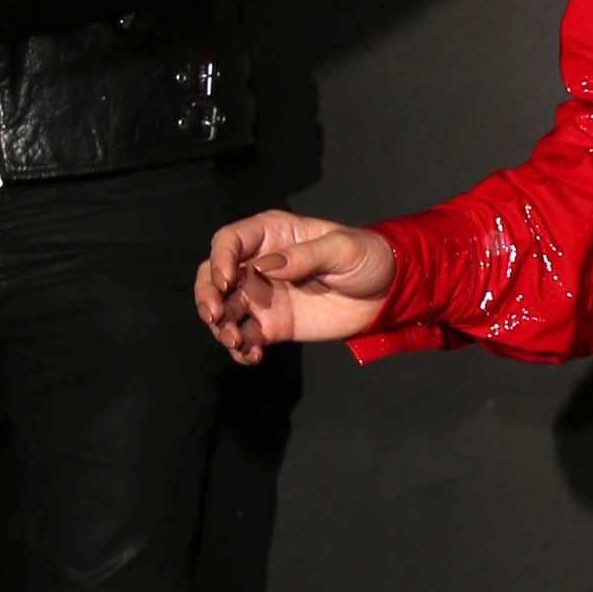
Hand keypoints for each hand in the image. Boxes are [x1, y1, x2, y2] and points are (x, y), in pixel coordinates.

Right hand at [196, 210, 395, 364]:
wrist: (386, 294)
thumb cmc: (367, 257)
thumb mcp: (342, 249)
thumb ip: (305, 256)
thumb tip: (266, 265)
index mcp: (272, 235)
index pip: (229, 241)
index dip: (220, 259)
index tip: (227, 281)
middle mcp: (259, 264)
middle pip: (214, 276)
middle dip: (206, 295)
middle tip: (216, 315)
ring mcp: (263, 296)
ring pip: (224, 309)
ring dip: (221, 326)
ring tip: (236, 341)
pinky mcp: (272, 325)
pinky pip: (246, 337)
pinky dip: (240, 349)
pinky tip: (251, 357)